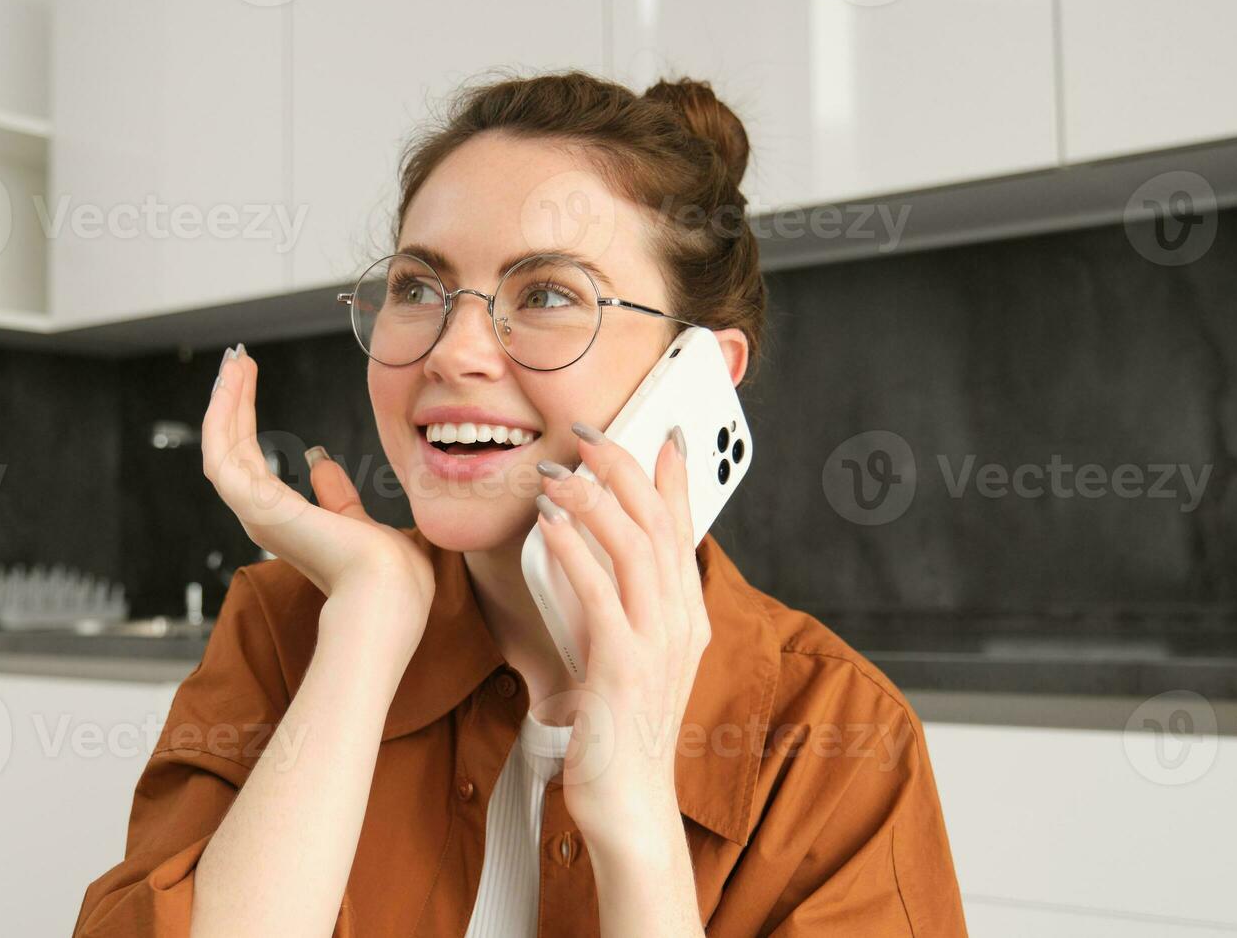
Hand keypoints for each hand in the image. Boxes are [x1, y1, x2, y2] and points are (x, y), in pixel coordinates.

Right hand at [202, 345, 434, 657]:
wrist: (392, 592)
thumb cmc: (389, 575)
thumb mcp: (361, 524)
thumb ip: (338, 498)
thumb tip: (319, 462)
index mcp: (285, 523)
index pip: (251, 464)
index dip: (245, 422)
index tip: (250, 382)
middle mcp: (262, 518)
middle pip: (229, 450)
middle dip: (231, 404)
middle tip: (237, 361)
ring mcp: (255, 513)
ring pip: (220, 447)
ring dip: (224, 401)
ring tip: (235, 362)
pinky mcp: (256, 506)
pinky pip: (222, 452)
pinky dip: (224, 414)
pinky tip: (234, 382)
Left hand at [528, 424, 711, 856]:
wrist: (631, 806)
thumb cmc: (620, 734)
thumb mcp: (628, 659)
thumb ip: (618, 610)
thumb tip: (589, 559)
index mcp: (686, 617)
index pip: (685, 529)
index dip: (674, 476)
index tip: (658, 431)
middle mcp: (680, 622)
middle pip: (660, 522)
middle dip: (624, 467)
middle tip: (588, 433)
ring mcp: (657, 643)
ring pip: (635, 545)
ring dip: (594, 499)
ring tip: (557, 472)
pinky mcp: (624, 666)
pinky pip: (600, 593)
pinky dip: (575, 551)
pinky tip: (550, 525)